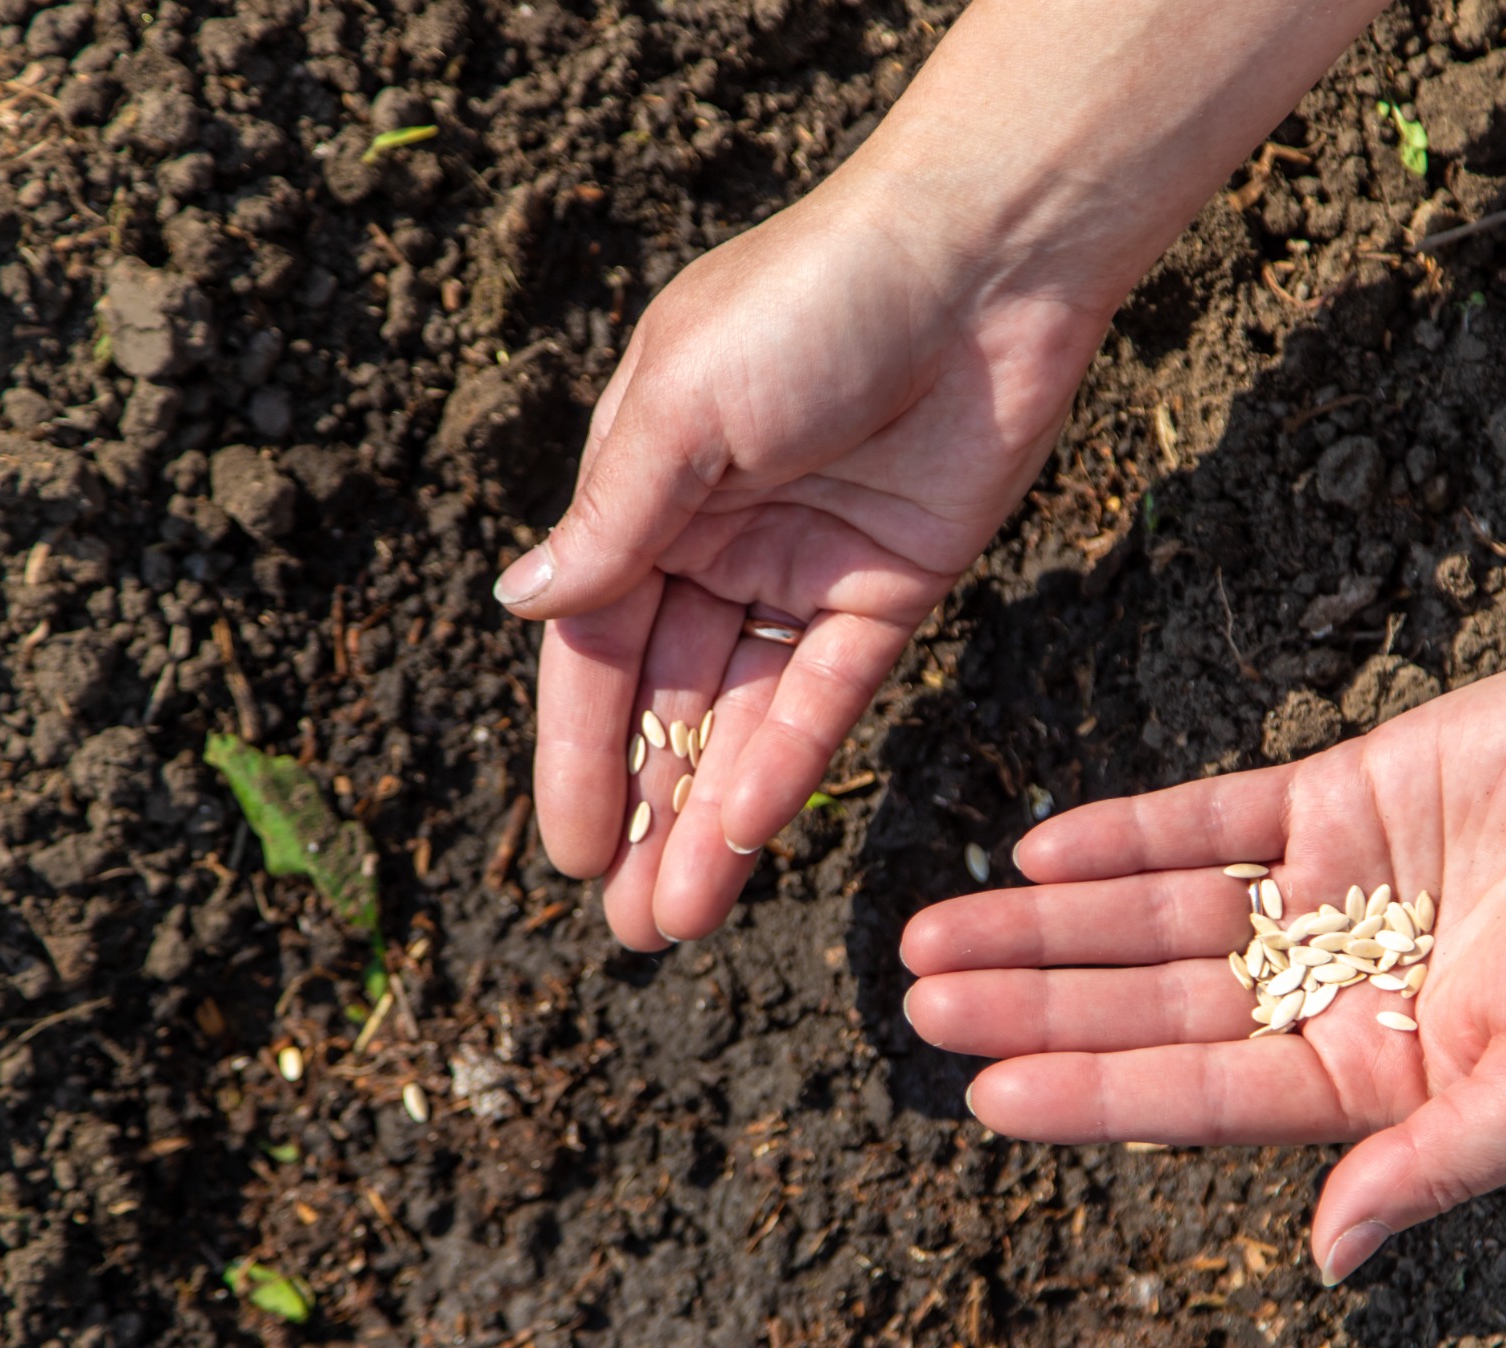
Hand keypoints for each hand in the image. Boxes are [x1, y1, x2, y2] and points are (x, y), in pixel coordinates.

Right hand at [504, 178, 1111, 949]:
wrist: (984, 259)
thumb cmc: (812, 299)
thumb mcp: (684, 408)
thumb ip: (612, 523)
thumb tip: (522, 608)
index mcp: (645, 489)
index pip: (593, 647)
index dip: (579, 754)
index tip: (570, 853)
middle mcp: (716, 538)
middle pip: (666, 703)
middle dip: (645, 814)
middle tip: (629, 931)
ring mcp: (805, 570)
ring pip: (742, 721)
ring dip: (709, 820)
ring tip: (676, 921)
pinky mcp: (893, 589)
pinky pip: (827, 697)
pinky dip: (787, 767)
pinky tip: (747, 842)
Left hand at [898, 644, 1505, 1283]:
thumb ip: (1431, 1165)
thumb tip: (1327, 1257)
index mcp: (1374, 1076)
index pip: (1200, 1092)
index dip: (1091, 1092)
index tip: (985, 1099)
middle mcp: (1332, 990)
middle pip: (1153, 1001)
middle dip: (1036, 1004)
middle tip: (919, 1003)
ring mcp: (1328, 890)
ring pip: (1158, 912)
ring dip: (1049, 922)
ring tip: (936, 931)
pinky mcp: (1338, 794)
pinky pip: (1211, 818)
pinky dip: (1129, 832)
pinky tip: (1038, 849)